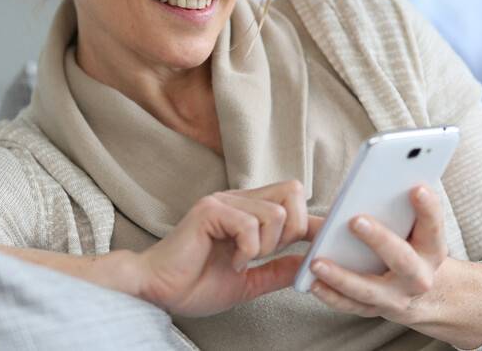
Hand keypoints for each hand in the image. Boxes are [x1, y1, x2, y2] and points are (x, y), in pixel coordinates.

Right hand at [134, 180, 322, 316]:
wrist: (156, 290)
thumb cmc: (193, 284)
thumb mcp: (247, 282)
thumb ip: (275, 270)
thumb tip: (306, 264)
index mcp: (248, 211)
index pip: (293, 200)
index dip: (312, 220)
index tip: (325, 241)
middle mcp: (238, 199)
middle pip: (293, 191)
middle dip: (293, 229)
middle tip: (268, 253)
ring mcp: (223, 201)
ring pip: (276, 213)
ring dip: (265, 245)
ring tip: (242, 259)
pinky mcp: (210, 210)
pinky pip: (249, 225)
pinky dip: (247, 251)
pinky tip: (231, 261)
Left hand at [307, 186, 481, 349]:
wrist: (420, 293)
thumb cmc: (407, 244)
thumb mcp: (412, 227)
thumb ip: (392, 205)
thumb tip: (363, 182)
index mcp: (432, 247)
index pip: (433, 226)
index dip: (428, 208)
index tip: (416, 188)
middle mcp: (419, 276)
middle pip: (402, 259)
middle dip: (379, 239)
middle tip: (355, 220)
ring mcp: (397, 297)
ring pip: (369, 289)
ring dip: (341, 276)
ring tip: (315, 261)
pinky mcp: (376, 311)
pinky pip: (351, 306)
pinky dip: (331, 295)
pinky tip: (313, 283)